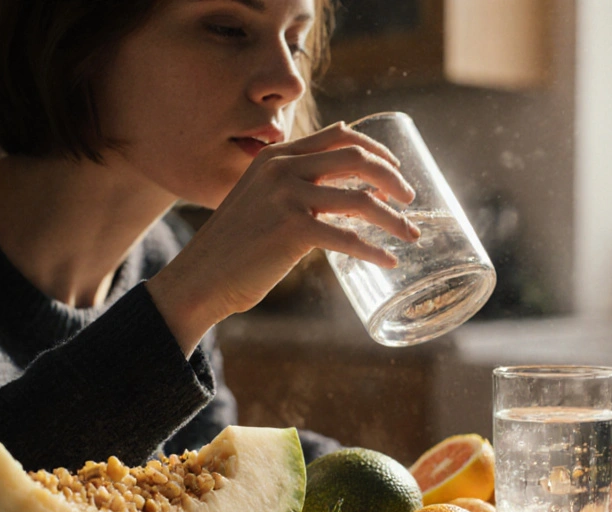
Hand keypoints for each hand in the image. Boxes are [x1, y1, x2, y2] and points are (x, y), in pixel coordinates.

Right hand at [148, 122, 419, 355]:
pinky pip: (347, 238)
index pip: (339, 135)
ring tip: (411, 234)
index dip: (375, 149)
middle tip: (411, 199)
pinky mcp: (291, 230)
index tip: (395, 168)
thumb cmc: (236, 245)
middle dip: (393, 178)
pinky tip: (388, 260)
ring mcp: (286, 197)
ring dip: (394, 219)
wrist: (201, 277)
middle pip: (357, 159)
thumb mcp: (262, 199)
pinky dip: (374, 250)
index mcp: (277, 156)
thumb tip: (345, 192)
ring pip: (360, 199)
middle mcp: (282, 168)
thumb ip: (294, 187)